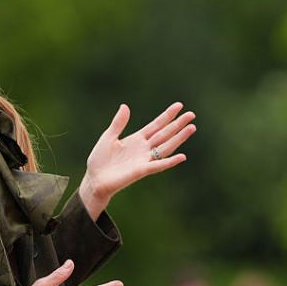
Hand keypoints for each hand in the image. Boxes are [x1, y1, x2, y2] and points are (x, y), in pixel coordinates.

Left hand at [79, 103, 195, 218]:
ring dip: (179, 138)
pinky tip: (182, 156)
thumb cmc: (100, 160)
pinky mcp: (141, 171)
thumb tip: (125, 106)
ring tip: (191, 128)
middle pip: (165, 134)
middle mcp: (144, 148)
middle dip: (178, 124)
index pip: (156, 125)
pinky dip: (170, 161)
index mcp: (137, 139)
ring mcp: (144, 159)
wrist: (94, 179)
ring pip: (166, 147)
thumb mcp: (108, 137)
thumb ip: (118, 123)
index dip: (167, 115)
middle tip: (192, 115)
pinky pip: (158, 165)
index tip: (179, 106)